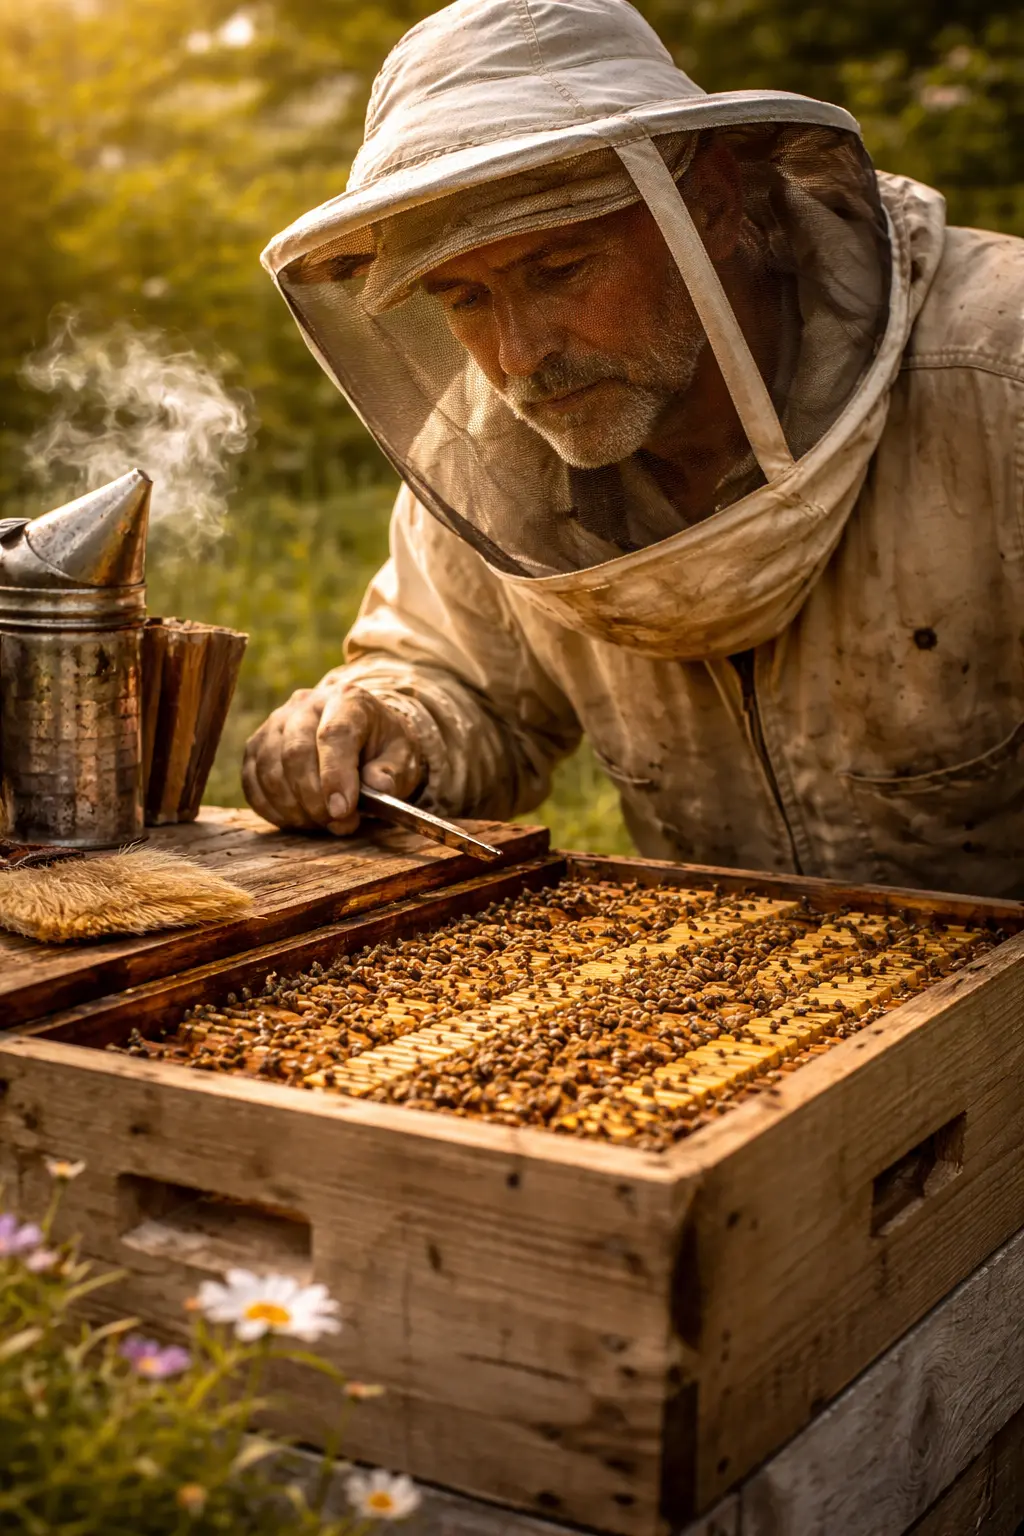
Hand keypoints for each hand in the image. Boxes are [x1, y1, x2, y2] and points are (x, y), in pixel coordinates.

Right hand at [242, 682, 422, 834]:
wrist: (359, 732)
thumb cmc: (382, 747)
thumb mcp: (402, 756)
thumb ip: (392, 772)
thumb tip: (377, 786)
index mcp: (347, 700)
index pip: (333, 735)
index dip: (335, 776)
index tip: (342, 811)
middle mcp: (306, 704)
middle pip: (295, 752)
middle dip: (314, 799)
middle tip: (337, 823)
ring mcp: (276, 722)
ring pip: (269, 769)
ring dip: (294, 807)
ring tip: (322, 822)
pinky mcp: (257, 745)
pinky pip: (252, 781)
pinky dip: (272, 808)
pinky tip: (298, 818)